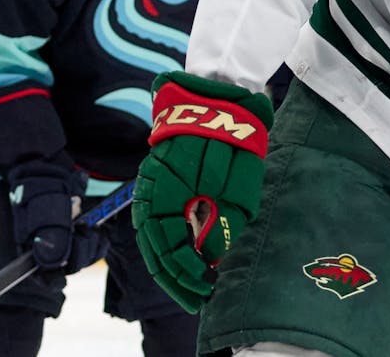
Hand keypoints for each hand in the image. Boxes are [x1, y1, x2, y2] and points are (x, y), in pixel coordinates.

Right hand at [7, 160, 109, 272]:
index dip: (52, 279)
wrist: (48, 163)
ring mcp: (64, 238)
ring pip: (82, 256)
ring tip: (88, 226)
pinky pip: (93, 244)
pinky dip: (98, 238)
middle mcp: (47, 247)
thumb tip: (54, 263)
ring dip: (90, 244)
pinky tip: (96, 228)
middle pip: (68, 266)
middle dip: (80, 253)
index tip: (63, 277)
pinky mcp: (79, 230)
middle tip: (83, 232)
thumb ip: (51, 235)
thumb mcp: (44, 208)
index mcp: (31, 247)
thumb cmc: (41, 185)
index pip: (42, 275)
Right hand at [133, 71, 272, 313]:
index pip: (167, 247)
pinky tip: (182, 253)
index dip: (186, 273)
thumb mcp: (238, 185)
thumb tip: (209, 256)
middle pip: (154, 247)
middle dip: (175, 277)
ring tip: (189, 284)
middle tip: (197, 298)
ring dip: (169, 263)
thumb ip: (222, 223)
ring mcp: (151, 181)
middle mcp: (151, 189)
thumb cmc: (234, 136)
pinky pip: (155, 217)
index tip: (207, 288)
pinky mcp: (158, 175)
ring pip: (151, 234)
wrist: (221, 90)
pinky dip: (166, 240)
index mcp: (166, 191)